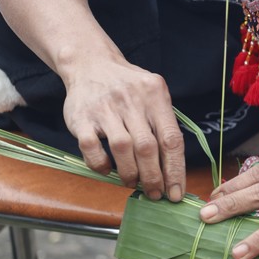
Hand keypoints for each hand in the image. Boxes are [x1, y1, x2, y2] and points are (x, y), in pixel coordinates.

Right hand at [63, 60, 185, 200]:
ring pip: (122, 149)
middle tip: (155, 194)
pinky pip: (92, 148)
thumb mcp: (153, 94)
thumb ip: (164, 124)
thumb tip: (175, 170)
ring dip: (130, 174)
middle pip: (147, 147)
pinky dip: (101, 165)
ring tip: (133, 184)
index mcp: (155, 94)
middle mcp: (131, 100)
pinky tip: (108, 170)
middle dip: (153, 178)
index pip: (171, 139)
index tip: (176, 193)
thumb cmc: (128, 87)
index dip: (175, 170)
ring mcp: (105, 108)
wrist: (91, 64)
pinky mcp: (81, 117)